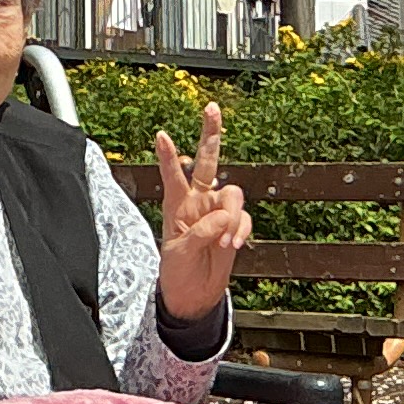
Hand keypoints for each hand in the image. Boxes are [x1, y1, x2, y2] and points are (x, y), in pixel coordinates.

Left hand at [151, 103, 250, 323]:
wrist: (194, 294)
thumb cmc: (177, 271)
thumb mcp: (179, 253)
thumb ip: (200, 232)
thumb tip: (225, 218)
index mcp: (175, 204)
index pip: (172, 174)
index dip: (167, 155)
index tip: (160, 134)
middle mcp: (197, 201)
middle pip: (207, 161)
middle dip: (211, 134)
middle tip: (211, 108)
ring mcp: (217, 212)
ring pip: (233, 194)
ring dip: (232, 216)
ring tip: (224, 242)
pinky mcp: (233, 226)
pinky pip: (243, 219)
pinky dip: (241, 230)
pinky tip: (233, 245)